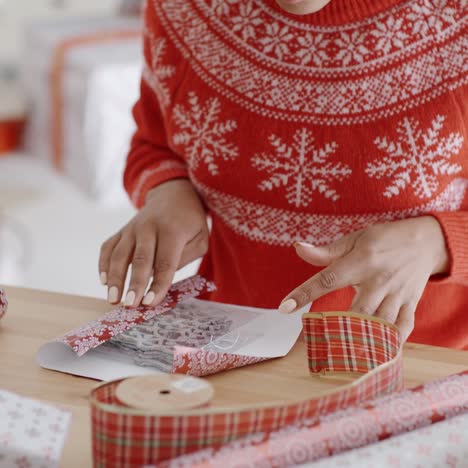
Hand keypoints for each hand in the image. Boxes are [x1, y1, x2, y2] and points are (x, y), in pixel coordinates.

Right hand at [99, 179, 208, 306]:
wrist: (173, 195)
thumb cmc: (190, 222)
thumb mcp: (201, 238)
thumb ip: (187, 257)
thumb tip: (163, 276)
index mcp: (172, 231)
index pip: (165, 262)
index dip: (158, 284)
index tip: (151, 303)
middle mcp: (149, 228)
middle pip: (140, 259)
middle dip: (134, 284)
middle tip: (130, 305)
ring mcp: (132, 228)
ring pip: (119, 254)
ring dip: (115, 278)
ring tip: (113, 300)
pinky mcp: (121, 230)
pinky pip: (108, 247)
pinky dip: (103, 264)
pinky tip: (103, 282)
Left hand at [279, 216, 449, 341]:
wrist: (425, 240)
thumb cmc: (383, 239)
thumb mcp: (354, 239)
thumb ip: (325, 251)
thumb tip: (297, 248)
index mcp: (361, 262)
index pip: (327, 279)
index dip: (305, 293)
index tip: (285, 307)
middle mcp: (378, 280)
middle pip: (358, 310)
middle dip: (338, 327)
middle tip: (317, 341)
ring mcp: (397, 294)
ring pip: (380, 323)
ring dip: (363, 339)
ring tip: (344, 355)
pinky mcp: (410, 304)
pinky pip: (403, 327)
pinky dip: (392, 341)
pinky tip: (377, 353)